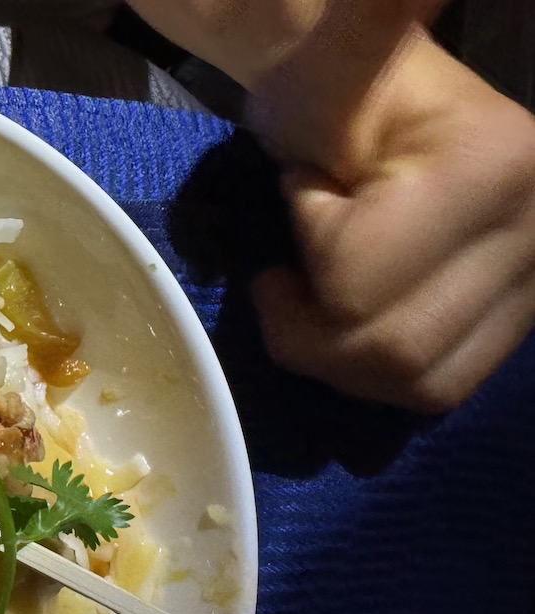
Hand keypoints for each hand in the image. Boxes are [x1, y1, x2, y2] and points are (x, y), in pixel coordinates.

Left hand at [245, 0, 534, 411]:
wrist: (356, 98)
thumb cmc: (330, 82)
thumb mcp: (339, 55)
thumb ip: (380, 18)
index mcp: (497, 167)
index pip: (358, 284)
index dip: (311, 249)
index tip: (306, 195)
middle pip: (391, 352)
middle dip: (317, 322)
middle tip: (292, 271)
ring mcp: (534, 284)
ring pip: (415, 382)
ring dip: (342, 353)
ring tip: (323, 287)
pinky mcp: (512, 322)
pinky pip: (436, 388)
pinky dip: (376, 372)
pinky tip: (353, 317)